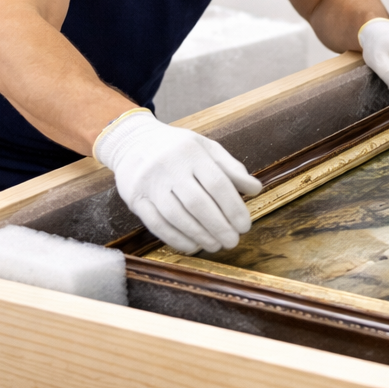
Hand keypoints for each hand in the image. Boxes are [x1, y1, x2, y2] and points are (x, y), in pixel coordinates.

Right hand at [94, 110, 261, 253]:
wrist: (133, 141)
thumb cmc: (178, 147)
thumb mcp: (207, 148)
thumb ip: (231, 168)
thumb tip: (256, 189)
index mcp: (192, 153)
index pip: (217, 184)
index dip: (233, 208)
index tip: (245, 226)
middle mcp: (169, 167)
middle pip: (197, 203)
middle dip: (218, 226)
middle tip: (233, 241)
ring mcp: (150, 184)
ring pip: (176, 216)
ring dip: (199, 235)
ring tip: (216, 245)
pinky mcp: (135, 198)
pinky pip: (156, 224)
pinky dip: (175, 238)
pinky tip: (192, 246)